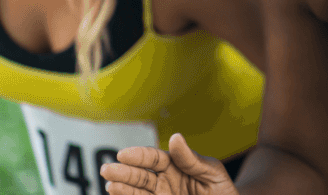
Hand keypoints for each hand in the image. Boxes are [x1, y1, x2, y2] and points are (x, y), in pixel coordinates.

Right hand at [100, 133, 237, 194]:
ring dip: (123, 188)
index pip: (154, 159)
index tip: (124, 154)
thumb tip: (175, 137)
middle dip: (124, 172)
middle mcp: (165, 181)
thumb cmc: (221, 188)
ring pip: (138, 191)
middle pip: (141, 175)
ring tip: (110, 185)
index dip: (139, 156)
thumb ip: (192, 159)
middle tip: (107, 169)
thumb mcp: (211, 171)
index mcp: (176, 165)